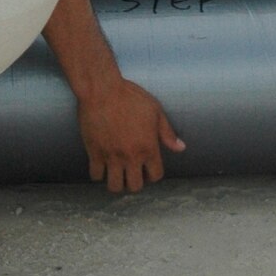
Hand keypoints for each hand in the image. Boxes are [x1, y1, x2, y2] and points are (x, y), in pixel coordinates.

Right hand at [78, 77, 184, 192]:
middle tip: (130, 172)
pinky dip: (98, 173)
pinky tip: (100, 165)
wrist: (102, 88)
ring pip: (115, 186)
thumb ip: (167, 133)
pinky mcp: (94, 152)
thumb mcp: (154, 110)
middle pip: (135, 186)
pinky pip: (96, 175)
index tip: (147, 169)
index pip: (155, 176)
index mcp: (148, 147)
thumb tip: (181, 148)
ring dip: (117, 182)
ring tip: (116, 172)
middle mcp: (131, 156)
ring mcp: (112, 156)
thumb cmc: (130, 96)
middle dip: (135, 181)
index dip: (152, 174)